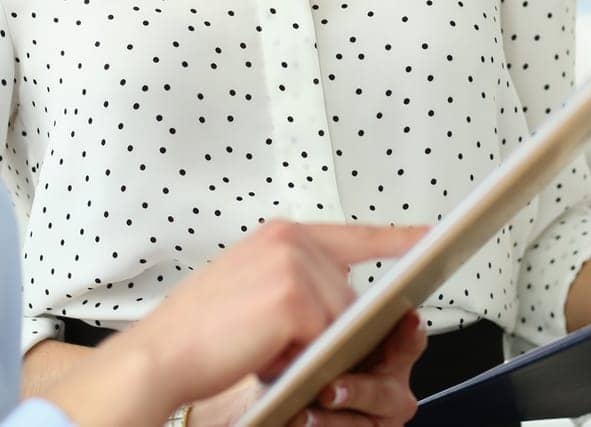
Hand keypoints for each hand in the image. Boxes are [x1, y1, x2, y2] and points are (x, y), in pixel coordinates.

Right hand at [45, 220, 427, 426]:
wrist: (160, 355)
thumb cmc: (197, 332)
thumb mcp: (252, 287)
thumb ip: (298, 280)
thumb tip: (342, 301)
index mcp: (281, 234)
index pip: (353, 235)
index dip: (396, 237)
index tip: (431, 236)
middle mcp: (291, 240)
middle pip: (348, 294)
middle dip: (322, 328)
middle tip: (272, 341)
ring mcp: (295, 265)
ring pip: (339, 319)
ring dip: (309, 345)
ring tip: (262, 345)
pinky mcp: (296, 298)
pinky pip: (325, 338)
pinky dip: (301, 356)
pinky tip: (266, 352)